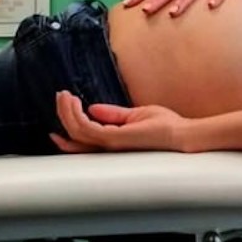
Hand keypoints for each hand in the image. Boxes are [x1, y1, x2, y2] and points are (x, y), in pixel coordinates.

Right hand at [51, 92, 191, 152]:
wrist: (181, 134)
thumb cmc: (165, 127)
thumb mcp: (135, 115)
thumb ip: (113, 114)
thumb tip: (93, 108)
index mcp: (112, 141)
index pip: (82, 140)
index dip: (67, 127)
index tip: (61, 108)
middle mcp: (108, 146)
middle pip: (74, 136)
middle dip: (63, 115)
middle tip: (60, 96)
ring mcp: (111, 144)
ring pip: (76, 131)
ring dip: (66, 112)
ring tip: (65, 95)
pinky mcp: (115, 139)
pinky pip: (87, 129)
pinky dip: (77, 115)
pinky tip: (76, 101)